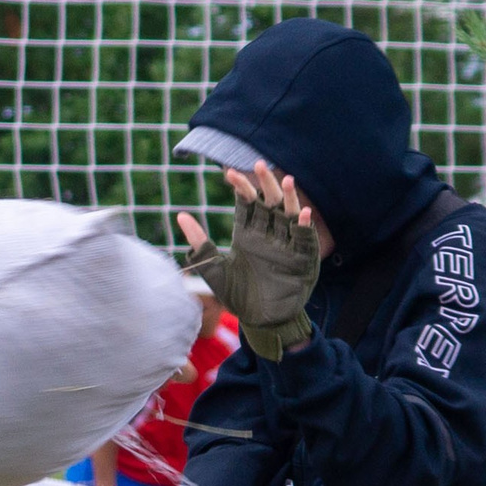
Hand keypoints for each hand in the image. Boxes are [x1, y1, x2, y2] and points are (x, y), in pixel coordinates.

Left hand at [175, 166, 322, 361]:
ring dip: (290, 198)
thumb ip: (199, 243)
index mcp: (248, 234)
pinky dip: (305, 227)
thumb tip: (180, 215)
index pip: (246, 203)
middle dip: (265, 183)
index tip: (229, 173)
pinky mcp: (302, 261)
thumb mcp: (214, 270)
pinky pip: (305, 240)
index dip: (240, 188)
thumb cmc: (237, 297)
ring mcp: (286, 246)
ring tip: (288, 180)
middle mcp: (268, 235)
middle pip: (269, 202)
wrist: (260, 322)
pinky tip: (303, 213)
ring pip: (289, 215)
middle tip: (258, 164)